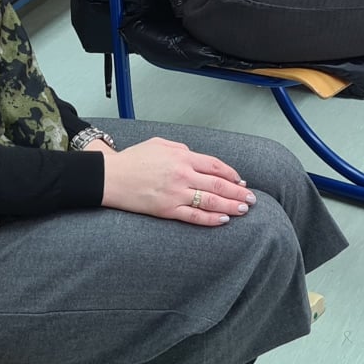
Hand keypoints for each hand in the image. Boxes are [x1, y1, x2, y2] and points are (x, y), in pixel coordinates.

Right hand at [99, 137, 255, 227]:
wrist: (110, 177)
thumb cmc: (133, 159)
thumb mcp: (160, 144)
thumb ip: (181, 149)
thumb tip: (196, 156)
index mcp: (182, 157)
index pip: (215, 165)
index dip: (232, 174)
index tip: (241, 181)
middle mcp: (182, 175)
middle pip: (218, 184)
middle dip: (238, 192)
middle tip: (252, 198)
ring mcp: (175, 194)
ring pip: (211, 202)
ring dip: (231, 206)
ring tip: (244, 209)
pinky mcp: (167, 210)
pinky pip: (194, 216)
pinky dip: (211, 219)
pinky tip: (224, 220)